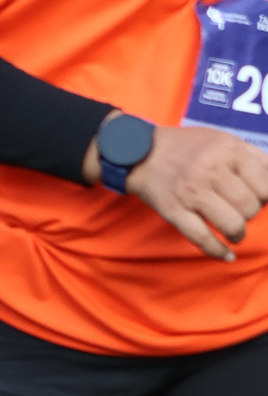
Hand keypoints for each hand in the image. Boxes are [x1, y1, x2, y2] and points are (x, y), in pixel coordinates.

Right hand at [120, 123, 267, 261]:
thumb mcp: (224, 140)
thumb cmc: (187, 148)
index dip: (265, 196)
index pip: (266, 186)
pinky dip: (218, 251)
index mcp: (228, 150)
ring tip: (233, 231)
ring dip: (237, 233)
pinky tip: (226, 255)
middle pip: (250, 208)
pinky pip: (203, 239)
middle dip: (250, 214)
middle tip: (240, 211)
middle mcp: (211, 169)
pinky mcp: (174, 210)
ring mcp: (191, 192)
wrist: (140, 152)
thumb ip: (255, 158)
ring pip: (232, 225)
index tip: (258, 198)